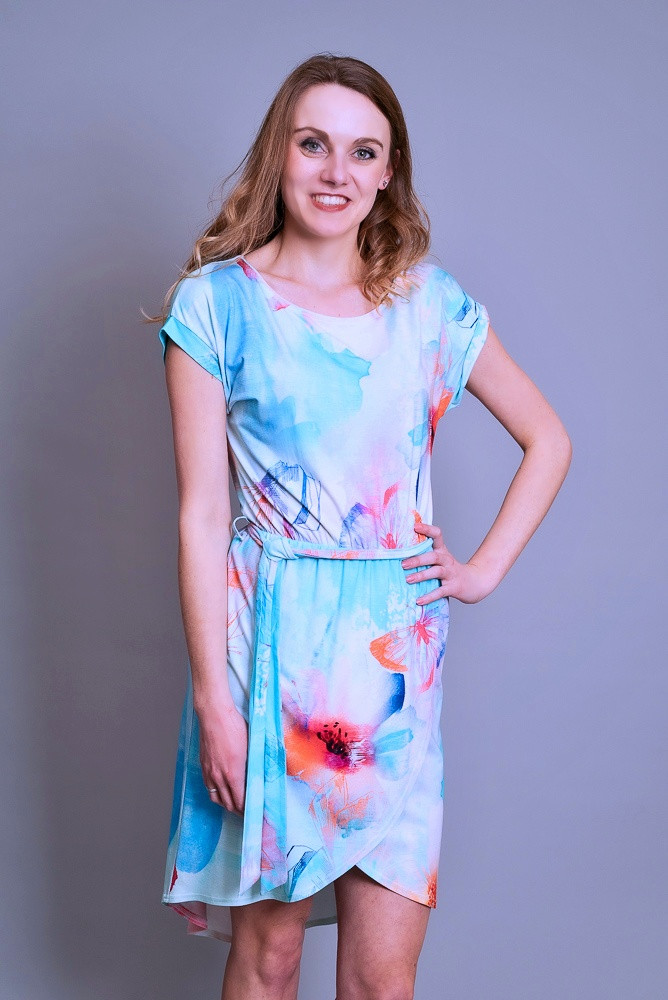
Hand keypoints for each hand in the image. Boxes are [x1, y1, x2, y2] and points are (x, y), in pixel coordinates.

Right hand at [196, 699, 247, 815]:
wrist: (214, 714)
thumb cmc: (234, 727)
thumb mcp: (251, 747)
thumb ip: (254, 765)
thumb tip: (261, 776)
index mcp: (233, 774)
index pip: (240, 802)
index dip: (248, 811)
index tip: (256, 813)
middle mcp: (219, 777)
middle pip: (228, 804)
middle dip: (239, 811)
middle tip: (248, 813)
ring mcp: (209, 772)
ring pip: (216, 798)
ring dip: (227, 804)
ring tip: (236, 805)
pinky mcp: (203, 765)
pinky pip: (209, 787)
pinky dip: (216, 794)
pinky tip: (222, 791)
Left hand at [402, 520, 494, 604]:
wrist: (475, 583)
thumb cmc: (451, 570)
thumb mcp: (440, 559)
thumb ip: (425, 555)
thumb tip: (400, 553)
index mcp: (442, 551)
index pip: (437, 535)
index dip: (427, 529)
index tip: (415, 526)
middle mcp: (447, 560)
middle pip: (434, 556)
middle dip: (418, 559)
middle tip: (403, 564)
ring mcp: (451, 574)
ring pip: (436, 572)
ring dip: (421, 575)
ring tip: (408, 580)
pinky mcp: (453, 587)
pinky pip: (440, 591)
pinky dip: (429, 596)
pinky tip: (419, 600)